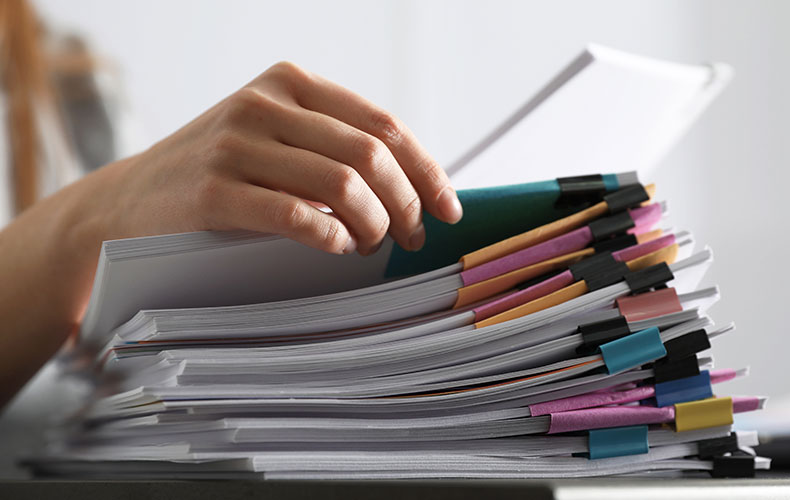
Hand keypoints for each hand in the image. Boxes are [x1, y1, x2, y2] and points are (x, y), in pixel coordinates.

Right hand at [94, 61, 462, 254]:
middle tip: (414, 236)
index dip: (426, 169)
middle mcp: (265, 103)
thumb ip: (333, 144)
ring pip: (342, 184)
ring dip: (374, 224)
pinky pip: (297, 216)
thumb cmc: (222, 174)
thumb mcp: (275, 136)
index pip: (383, 124)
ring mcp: (236, 144)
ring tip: (375, 244)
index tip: (448, 207)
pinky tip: (339, 249)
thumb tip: (416, 184)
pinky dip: (332, 237)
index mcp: (291, 83)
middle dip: (407, 202)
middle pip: (370, 154)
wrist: (129, 201)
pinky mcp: (215, 190)